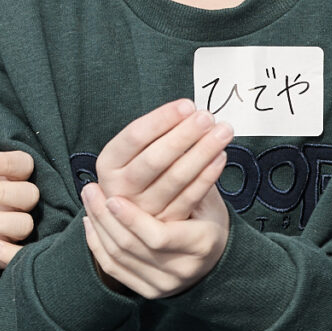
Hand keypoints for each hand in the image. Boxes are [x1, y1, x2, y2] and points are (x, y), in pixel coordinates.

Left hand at [0, 144, 41, 269]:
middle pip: (30, 195)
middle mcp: (15, 202)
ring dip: (1, 221)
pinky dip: (10, 253)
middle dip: (4, 192)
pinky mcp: (5, 252)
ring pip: (25, 224)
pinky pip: (19, 255)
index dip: (9, 163)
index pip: (24, 164)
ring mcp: (11, 227)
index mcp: (8, 176)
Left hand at [81, 175, 230, 299]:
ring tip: (89, 199)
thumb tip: (173, 143)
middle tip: (90, 189)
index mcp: (201, 244)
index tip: (113, 198)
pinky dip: (97, 244)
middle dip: (105, 217)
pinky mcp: (147, 289)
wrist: (216, 262)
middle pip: (131, 246)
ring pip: (117, 257)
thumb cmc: (210, 222)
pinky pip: (113, 268)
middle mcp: (181, 269)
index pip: (159, 236)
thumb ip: (190, 179)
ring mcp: (162, 283)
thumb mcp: (209, 200)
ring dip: (98, 225)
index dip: (133, 219)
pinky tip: (89, 222)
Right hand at [94, 100, 233, 217]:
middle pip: (154, 159)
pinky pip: (189, 198)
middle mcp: (119, 188)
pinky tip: (220, 157)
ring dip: (202, 152)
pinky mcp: (163, 225)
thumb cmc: (141, 172)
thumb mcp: (135, 153)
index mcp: (108, 163)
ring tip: (222, 132)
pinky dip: (207, 176)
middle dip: (183, 135)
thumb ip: (155, 135)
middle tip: (207, 117)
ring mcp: (141, 209)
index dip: (162, 119)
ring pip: (175, 178)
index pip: (134, 136)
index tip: (187, 105)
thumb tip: (189, 111)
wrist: (139, 218)